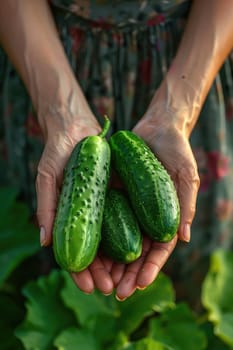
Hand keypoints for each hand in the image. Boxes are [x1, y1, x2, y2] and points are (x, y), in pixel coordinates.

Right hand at [36, 102, 114, 294]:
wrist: (77, 128)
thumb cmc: (57, 152)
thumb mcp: (48, 178)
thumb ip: (47, 207)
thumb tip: (44, 243)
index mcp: (70, 216)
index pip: (74, 250)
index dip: (80, 270)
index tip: (87, 287)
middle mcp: (89, 215)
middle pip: (97, 251)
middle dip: (103, 272)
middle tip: (111, 290)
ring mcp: (105, 206)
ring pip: (114, 239)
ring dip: (119, 262)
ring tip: (127, 280)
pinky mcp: (118, 195)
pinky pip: (126, 218)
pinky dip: (131, 236)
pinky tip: (140, 251)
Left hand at [107, 104, 199, 300]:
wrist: (157, 127)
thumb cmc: (177, 150)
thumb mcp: (186, 176)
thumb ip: (185, 205)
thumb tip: (182, 238)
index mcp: (165, 217)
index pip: (158, 249)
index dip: (150, 268)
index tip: (139, 284)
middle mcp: (145, 216)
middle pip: (136, 251)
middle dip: (127, 273)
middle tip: (116, 292)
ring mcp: (129, 207)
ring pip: (117, 240)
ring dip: (110, 262)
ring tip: (100, 280)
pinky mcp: (114, 195)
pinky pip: (105, 218)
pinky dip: (98, 236)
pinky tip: (89, 252)